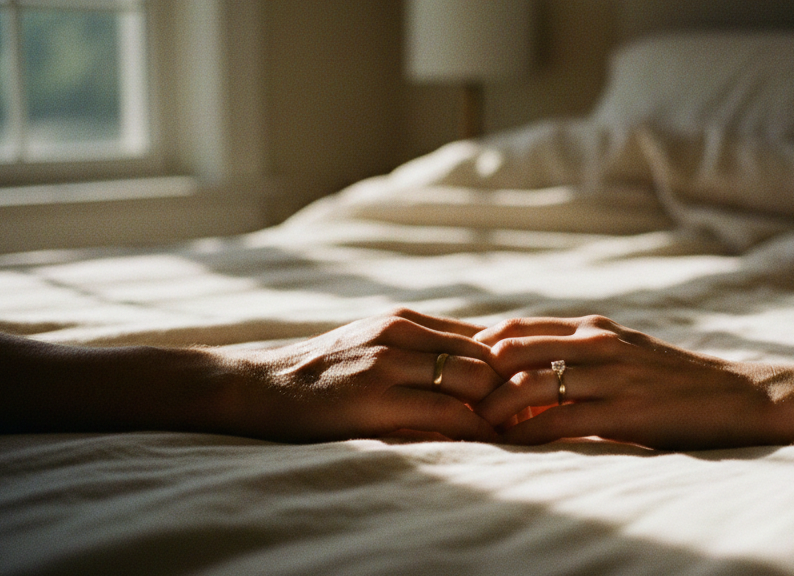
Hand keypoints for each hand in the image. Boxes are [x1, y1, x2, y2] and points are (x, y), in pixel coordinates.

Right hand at [212, 309, 502, 442]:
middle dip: (516, 389)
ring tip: (516, 434)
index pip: (486, 333)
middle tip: (533, 419)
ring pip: (473, 378)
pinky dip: (472, 429)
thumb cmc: (322, 373)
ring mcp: (386, 361)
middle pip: (488, 354)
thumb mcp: (374, 344)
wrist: (260, 386)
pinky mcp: (372, 397)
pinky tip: (484, 444)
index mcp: (407, 319)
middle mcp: (401, 331)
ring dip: (500, 409)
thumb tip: (478, 367)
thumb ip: (420, 349)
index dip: (515, 365)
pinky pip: (442, 412)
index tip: (531, 394)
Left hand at [474, 316, 773, 449]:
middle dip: (475, 377)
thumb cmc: (674, 380)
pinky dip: (526, 433)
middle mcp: (595, 342)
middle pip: (510, 348)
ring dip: (493, 408)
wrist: (739, 395)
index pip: (514, 328)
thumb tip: (523, 374)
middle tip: (451, 401)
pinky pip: (559, 419)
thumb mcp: (623, 353)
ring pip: (528, 382)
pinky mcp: (625, 409)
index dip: (476, 349)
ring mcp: (610, 373)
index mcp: (591, 328)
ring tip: (473, 427)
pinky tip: (509, 445)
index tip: (455, 372)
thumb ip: (577, 355)